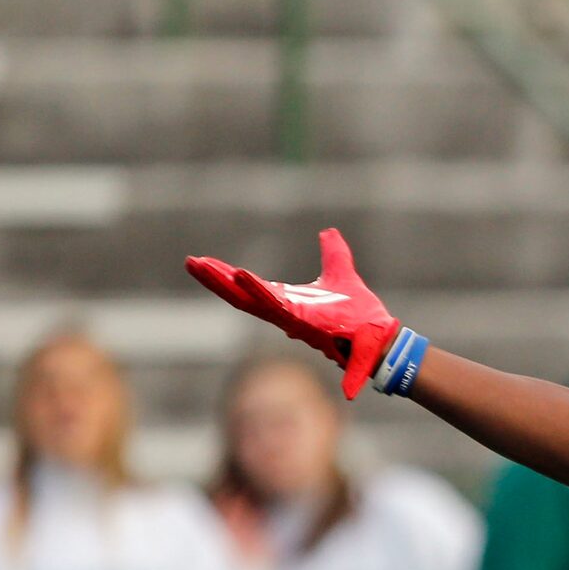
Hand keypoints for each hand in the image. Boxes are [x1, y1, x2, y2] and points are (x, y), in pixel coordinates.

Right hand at [186, 227, 402, 399]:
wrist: (379, 336)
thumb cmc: (359, 315)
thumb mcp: (341, 274)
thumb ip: (334, 255)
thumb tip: (329, 233)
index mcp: (287, 302)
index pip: (248, 289)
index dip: (226, 276)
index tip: (203, 262)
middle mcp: (283, 312)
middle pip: (239, 296)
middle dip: (213, 280)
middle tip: (190, 262)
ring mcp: (290, 318)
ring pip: (249, 301)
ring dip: (225, 284)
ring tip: (202, 266)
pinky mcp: (302, 321)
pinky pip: (275, 305)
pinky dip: (257, 290)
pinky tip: (240, 274)